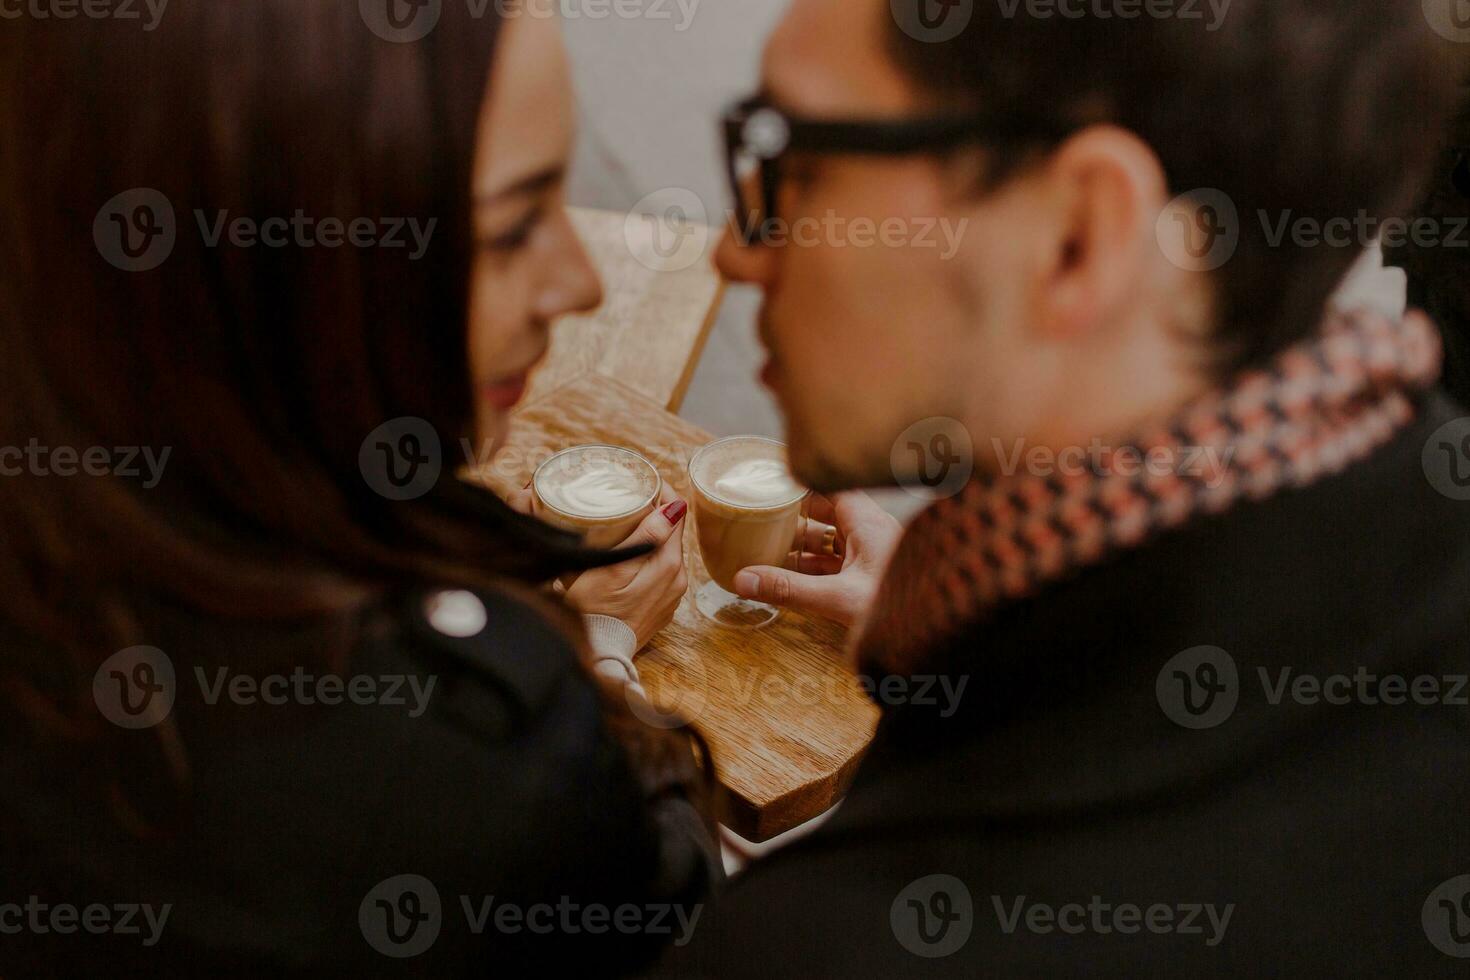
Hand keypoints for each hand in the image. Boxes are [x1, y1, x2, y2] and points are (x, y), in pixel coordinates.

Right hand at [563, 484, 688, 649]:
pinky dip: (650, 557)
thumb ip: (646, 538)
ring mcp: (672, 594)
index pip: (677, 514)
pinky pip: (661, 571)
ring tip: (628, 521)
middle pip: (673, 532)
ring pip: (667, 551)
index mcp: (669, 564)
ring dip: (652, 535)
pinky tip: (630, 555)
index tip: (643, 482)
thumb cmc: (596, 611)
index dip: (662, 493)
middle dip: (656, 512)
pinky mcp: (662, 605)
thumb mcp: (612, 569)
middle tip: (631, 496)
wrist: (598, 655)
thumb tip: (675, 508)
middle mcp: (678, 578)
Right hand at [731, 490, 901, 626]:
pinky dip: (810, 566)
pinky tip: (788, 575)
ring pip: (828, 539)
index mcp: (866, 521)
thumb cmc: (901, 608)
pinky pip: (834, 563)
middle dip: (792, 513)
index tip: (769, 478)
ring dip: (799, 543)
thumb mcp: (837, 598)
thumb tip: (742, 580)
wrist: (937, 631)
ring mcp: (870, 555)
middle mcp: (869, 532)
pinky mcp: (869, 577)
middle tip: (757, 514)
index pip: (828, 485)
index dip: (800, 480)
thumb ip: (790, 589)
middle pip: (824, 510)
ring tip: (763, 544)